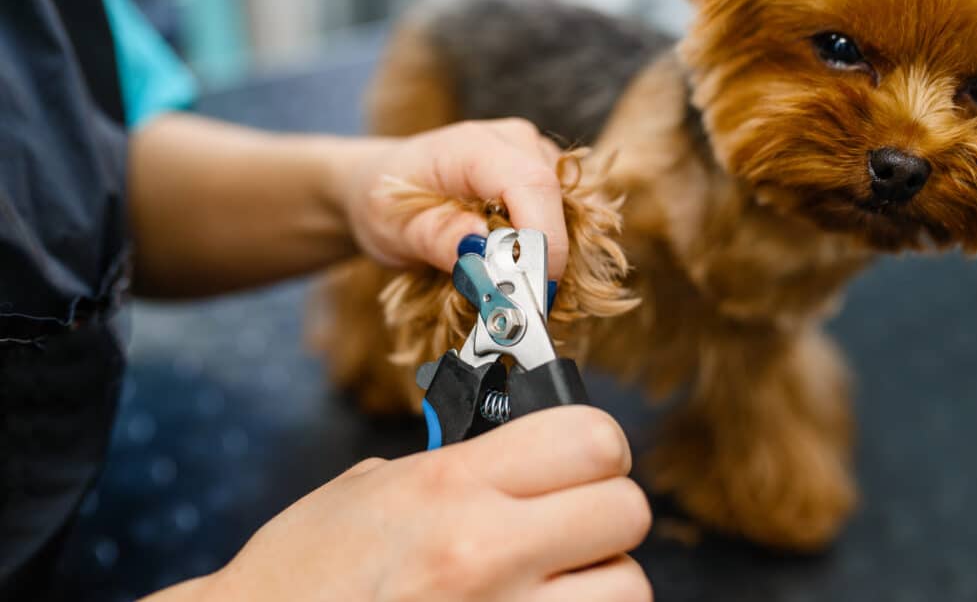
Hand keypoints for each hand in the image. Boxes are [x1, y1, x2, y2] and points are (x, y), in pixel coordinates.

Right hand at [199, 407, 651, 600]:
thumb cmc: (299, 576)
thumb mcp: (371, 491)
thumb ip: (456, 469)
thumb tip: (520, 461)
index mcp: (448, 486)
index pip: (590, 437)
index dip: (598, 444)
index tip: (586, 456)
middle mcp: (483, 551)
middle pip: (627, 510)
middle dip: (608, 512)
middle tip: (575, 522)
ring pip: (629, 587)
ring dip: (604, 581)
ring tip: (558, 581)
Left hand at [340, 119, 569, 277]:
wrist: (382, 185)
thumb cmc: (384, 203)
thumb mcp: (396, 230)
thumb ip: (440, 239)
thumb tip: (484, 251)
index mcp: (475, 146)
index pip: (533, 185)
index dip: (543, 243)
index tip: (531, 296)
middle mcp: (517, 143)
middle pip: (558, 204)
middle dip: (543, 262)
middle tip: (513, 308)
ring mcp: (537, 158)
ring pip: (569, 216)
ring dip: (544, 261)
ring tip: (505, 288)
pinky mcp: (547, 179)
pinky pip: (565, 221)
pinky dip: (544, 255)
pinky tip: (514, 270)